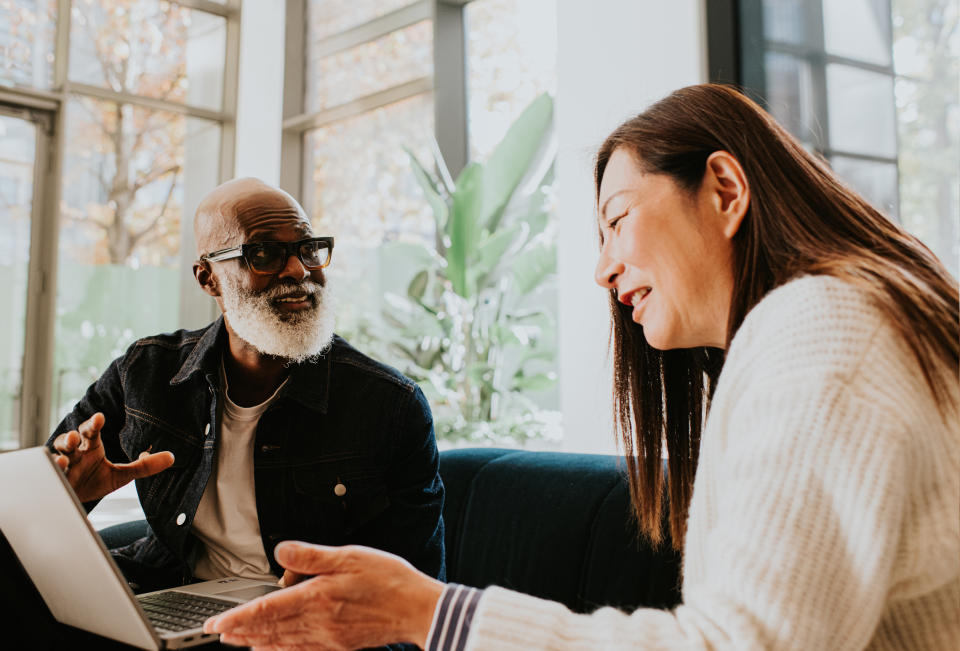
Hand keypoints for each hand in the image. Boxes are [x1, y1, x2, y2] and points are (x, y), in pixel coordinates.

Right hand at [52, 412, 174, 502]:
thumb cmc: (95, 482)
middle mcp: (74, 454)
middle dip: (73, 436)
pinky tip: (56, 466)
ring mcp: (62, 466)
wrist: (75, 502)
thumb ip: (144, 466)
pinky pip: (50, 473)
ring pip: (57, 453)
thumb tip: (172, 457)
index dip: (93, 424)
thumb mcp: (121, 475)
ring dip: (61, 452)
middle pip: (72, 439)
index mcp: (91, 447)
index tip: (99, 417)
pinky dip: (52, 469)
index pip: (91, 432)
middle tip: (77, 436)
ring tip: (65, 454)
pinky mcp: (54, 480)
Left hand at [205, 542, 444, 650]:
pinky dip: (280, 649)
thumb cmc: (388, 580)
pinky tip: (272, 648)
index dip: (237, 618)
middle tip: (215, 633)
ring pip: (281, 642)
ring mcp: (327, 637)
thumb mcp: (349, 555)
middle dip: (239, 632)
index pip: (266, 610)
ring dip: (255, 641)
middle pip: (269, 630)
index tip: (214, 623)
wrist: (417, 609)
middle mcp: (318, 622)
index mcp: (317, 597)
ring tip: (236, 641)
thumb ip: (311, 555)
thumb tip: (280, 552)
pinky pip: (300, 649)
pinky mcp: (338, 644)